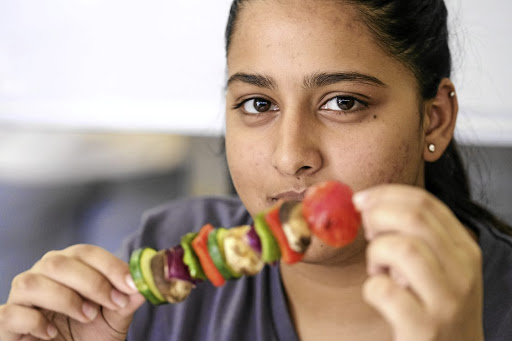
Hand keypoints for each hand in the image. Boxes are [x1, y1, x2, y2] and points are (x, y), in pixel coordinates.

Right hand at [0, 244, 144, 340]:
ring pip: (31, 282)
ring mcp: (22, 297)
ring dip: (65, 298)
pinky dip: (34, 321)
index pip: (86, 252)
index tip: (131, 285)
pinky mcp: (7, 321)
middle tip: (113, 303)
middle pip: (59, 262)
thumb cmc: (90, 335)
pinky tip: (51, 332)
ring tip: (87, 316)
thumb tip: (144, 286)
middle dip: (92, 282)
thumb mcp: (114, 319)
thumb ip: (127, 301)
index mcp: (70, 266)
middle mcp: (43, 274)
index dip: (110, 266)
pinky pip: (11, 313)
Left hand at [354, 184, 483, 340]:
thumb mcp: (438, 269)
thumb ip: (416, 238)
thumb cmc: (435, 309)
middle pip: (414, 217)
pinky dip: (371, 289)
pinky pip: (384, 291)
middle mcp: (462, 271)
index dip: (386, 194)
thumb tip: (370, 206)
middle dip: (378, 216)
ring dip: (376, 254)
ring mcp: (447, 301)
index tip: (361, 200)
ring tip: (378, 270)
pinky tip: (379, 297)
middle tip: (368, 234)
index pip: (426, 203)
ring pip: (402, 248)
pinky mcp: (425, 328)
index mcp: (464, 250)